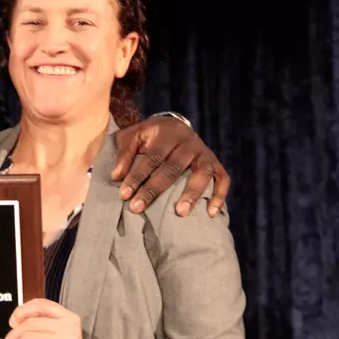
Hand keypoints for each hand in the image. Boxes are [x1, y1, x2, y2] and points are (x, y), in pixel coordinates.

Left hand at [111, 116, 230, 217]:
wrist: (175, 126)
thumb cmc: (150, 136)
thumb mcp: (134, 136)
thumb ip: (125, 154)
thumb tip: (116, 177)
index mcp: (167, 133)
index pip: (151, 157)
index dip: (137, 176)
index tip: (124, 195)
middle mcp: (188, 142)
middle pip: (172, 168)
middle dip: (154, 189)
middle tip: (138, 208)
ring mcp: (204, 153)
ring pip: (202, 173)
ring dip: (191, 193)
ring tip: (180, 213)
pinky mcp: (216, 164)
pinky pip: (223, 179)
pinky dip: (220, 196)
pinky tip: (211, 213)